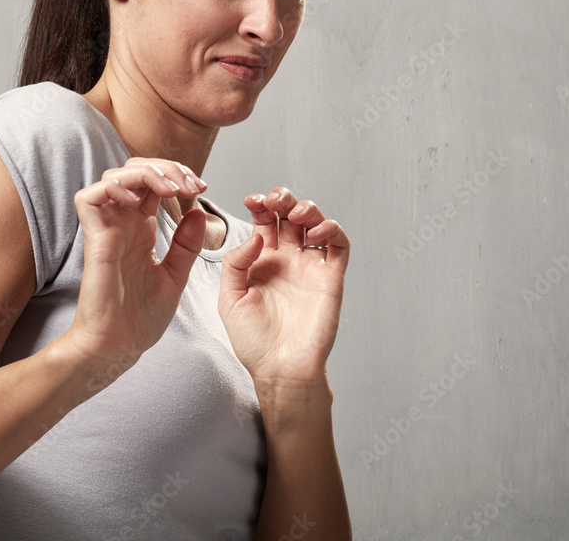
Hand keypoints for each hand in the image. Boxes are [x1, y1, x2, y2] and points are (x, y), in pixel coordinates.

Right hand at [63, 158, 207, 377]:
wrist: (120, 345)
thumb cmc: (140, 319)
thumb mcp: (175, 275)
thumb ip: (186, 245)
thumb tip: (198, 211)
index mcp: (141, 228)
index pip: (153, 183)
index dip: (176, 175)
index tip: (201, 187)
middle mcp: (123, 223)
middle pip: (135, 170)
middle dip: (165, 167)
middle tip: (190, 183)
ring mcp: (107, 228)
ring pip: (114, 176)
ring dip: (145, 173)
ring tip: (171, 188)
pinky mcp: (93, 238)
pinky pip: (90, 197)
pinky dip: (114, 188)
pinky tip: (138, 201)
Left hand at [218, 188, 348, 387]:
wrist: (279, 369)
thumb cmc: (253, 342)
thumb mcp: (229, 299)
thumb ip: (236, 264)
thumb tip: (257, 235)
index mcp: (262, 262)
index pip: (264, 221)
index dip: (260, 204)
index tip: (251, 200)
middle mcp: (288, 261)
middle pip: (290, 216)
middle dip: (283, 199)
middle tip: (274, 200)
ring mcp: (310, 268)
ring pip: (316, 224)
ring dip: (308, 209)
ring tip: (296, 213)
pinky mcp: (331, 278)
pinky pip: (338, 246)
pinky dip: (332, 230)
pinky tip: (315, 234)